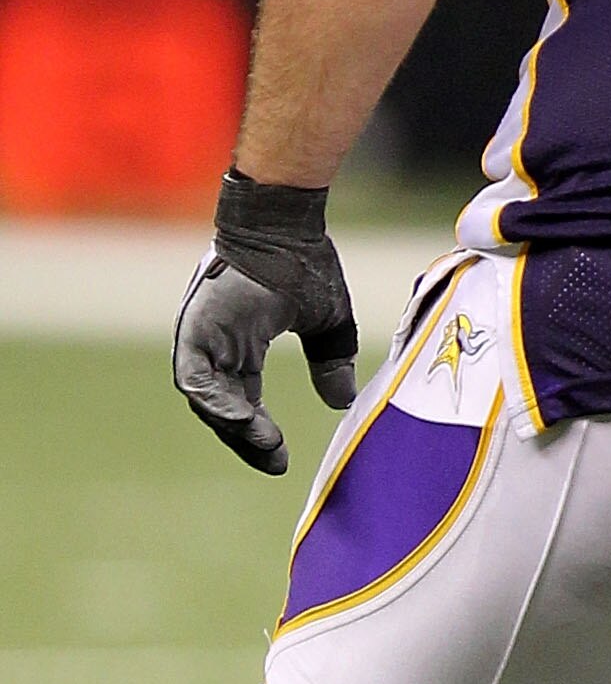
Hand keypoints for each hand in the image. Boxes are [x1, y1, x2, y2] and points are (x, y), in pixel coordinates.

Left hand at [173, 173, 358, 476]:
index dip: (259, 433)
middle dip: (246, 439)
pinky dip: (214, 401)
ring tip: (262, 444)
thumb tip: (343, 400)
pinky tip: (239, 419)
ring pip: (206, 398)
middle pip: (223, 408)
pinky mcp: (195, 329)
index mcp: (243, 345)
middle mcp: (218, 346)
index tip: (281, 458)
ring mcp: (203, 337)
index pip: (243, 402)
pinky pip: (194, 377)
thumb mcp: (327, 321)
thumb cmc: (304, 260)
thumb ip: (331, 361)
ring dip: (231, 425)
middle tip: (273, 461)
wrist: (284, 222)